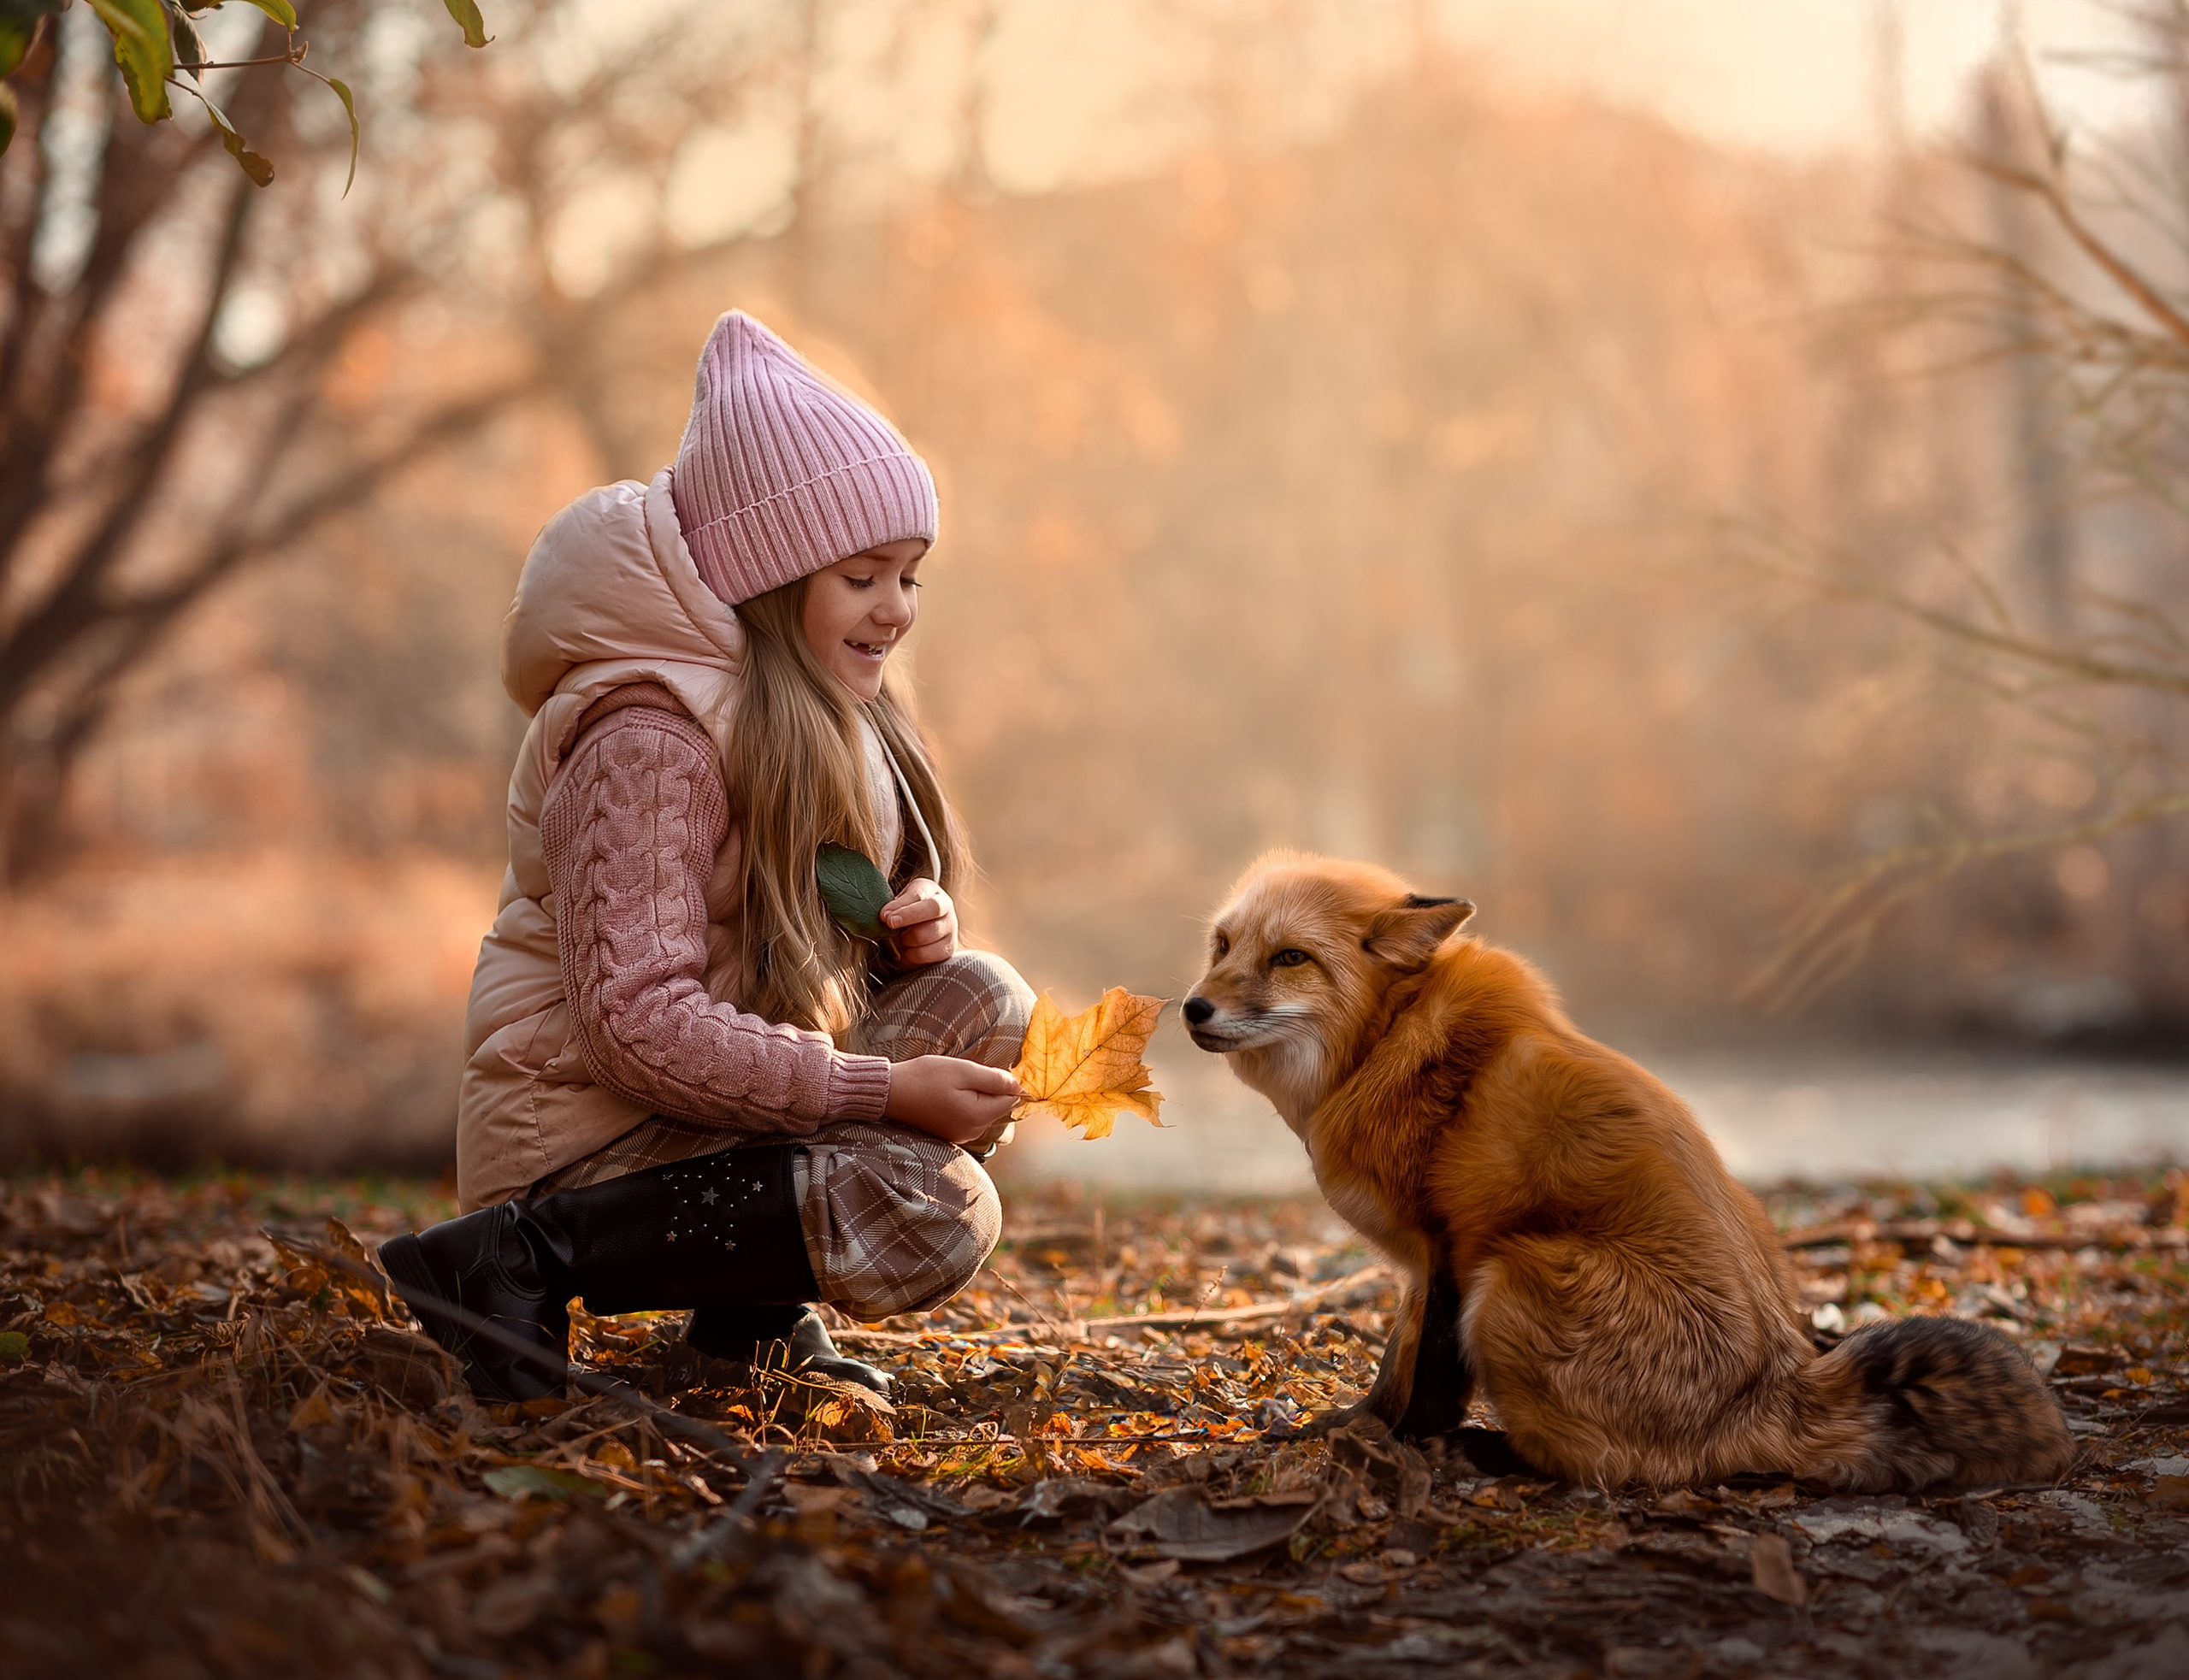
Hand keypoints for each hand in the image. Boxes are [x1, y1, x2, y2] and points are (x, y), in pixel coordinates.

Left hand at [880, 877, 956, 966]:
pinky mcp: (948, 948)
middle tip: (890, 923)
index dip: (902, 905)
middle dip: (908, 917)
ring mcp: (950, 927)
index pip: (920, 894)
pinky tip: (906, 950)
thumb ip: (893, 907)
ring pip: (926, 934)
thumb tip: (886, 916)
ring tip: (897, 939)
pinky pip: (925, 954)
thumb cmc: (902, 916)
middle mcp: (945, 906)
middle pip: (932, 908)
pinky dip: (910, 955)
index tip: (885, 915)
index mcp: (930, 890)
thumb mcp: (897, 905)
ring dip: (905, 939)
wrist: (915, 934)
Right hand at [885, 1055, 1020, 1147]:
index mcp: (978, 1117)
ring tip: (953, 1084)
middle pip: (998, 1107)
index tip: (986, 1070)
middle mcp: (972, 1132)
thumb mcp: (963, 1071)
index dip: (1005, 1082)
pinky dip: (966, 1104)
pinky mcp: (950, 1134)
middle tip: (966, 1075)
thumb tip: (1018, 1086)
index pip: (1011, 1100)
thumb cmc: (925, 1078)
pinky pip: (970, 1117)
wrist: (890, 1093)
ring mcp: (960, 1135)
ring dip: (977, 1096)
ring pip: (984, 1112)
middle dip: (989, 1090)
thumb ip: (993, 1079)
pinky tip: (948, 1094)